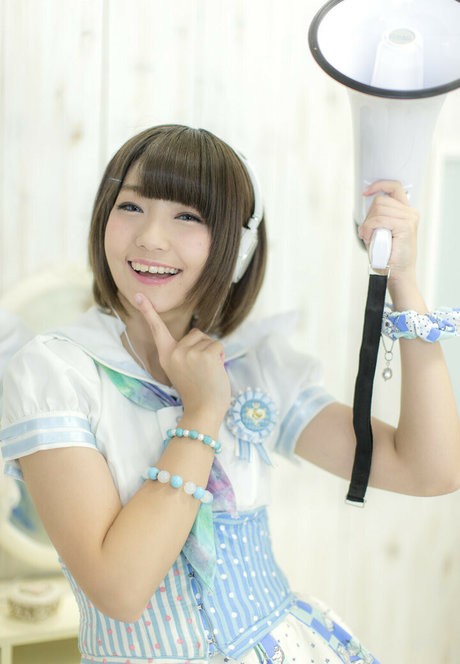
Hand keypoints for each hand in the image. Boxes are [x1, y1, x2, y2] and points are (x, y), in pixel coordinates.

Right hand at [134, 293, 230, 422]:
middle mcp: (174, 353)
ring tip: (207, 373)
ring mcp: (189, 353)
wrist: (204, 411)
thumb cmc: (197, 393)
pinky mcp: (204, 355)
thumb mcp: (184, 370)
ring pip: (208, 340)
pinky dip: (221, 357)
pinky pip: (218, 346)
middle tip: (201, 372)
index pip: (157, 330)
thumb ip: (185, 353)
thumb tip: (197, 336)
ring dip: (213, 354)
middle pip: (196, 334)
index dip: (148, 311)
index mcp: (166, 356)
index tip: (138, 295)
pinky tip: (214, 372)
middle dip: (203, 348)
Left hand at [359, 180, 418, 282]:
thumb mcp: (380, 231)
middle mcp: (410, 213)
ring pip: (378, 209)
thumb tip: (367, 203)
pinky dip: (369, 228)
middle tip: (366, 232)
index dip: (379, 185)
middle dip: (368, 215)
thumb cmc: (388, 255)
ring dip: (367, 224)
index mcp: (405, 212)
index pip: (394, 187)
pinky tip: (368, 238)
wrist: (397, 273)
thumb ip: (377, 217)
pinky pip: (379, 220)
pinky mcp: (406, 226)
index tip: (365, 193)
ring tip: (368, 237)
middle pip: (381, 200)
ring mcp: (409, 219)